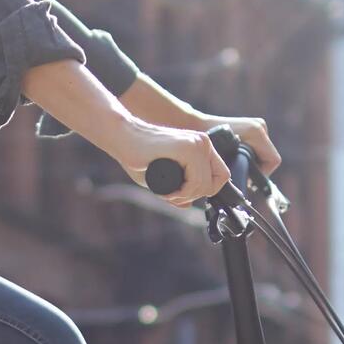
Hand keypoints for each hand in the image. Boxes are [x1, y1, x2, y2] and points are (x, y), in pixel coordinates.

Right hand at [111, 122, 229, 206]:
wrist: (122, 138)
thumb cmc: (138, 156)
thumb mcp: (163, 177)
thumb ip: (177, 188)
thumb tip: (188, 205)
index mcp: (201, 146)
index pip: (222, 175)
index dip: (206, 190)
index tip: (184, 191)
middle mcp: (203, 143)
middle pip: (216, 183)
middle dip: (194, 196)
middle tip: (173, 194)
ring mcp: (196, 144)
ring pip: (204, 185)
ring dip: (185, 196)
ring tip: (167, 191)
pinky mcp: (187, 148)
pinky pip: (194, 182)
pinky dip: (181, 192)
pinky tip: (167, 189)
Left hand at [203, 116, 281, 176]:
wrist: (199, 127)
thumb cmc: (210, 144)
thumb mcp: (226, 160)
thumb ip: (240, 170)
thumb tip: (246, 184)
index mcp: (256, 132)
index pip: (272, 160)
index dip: (263, 174)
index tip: (248, 180)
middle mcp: (260, 127)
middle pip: (268, 157)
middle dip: (257, 170)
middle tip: (242, 177)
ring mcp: (258, 125)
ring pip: (264, 153)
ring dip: (254, 163)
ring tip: (239, 169)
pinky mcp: (253, 127)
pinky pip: (259, 147)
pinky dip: (251, 156)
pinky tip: (239, 161)